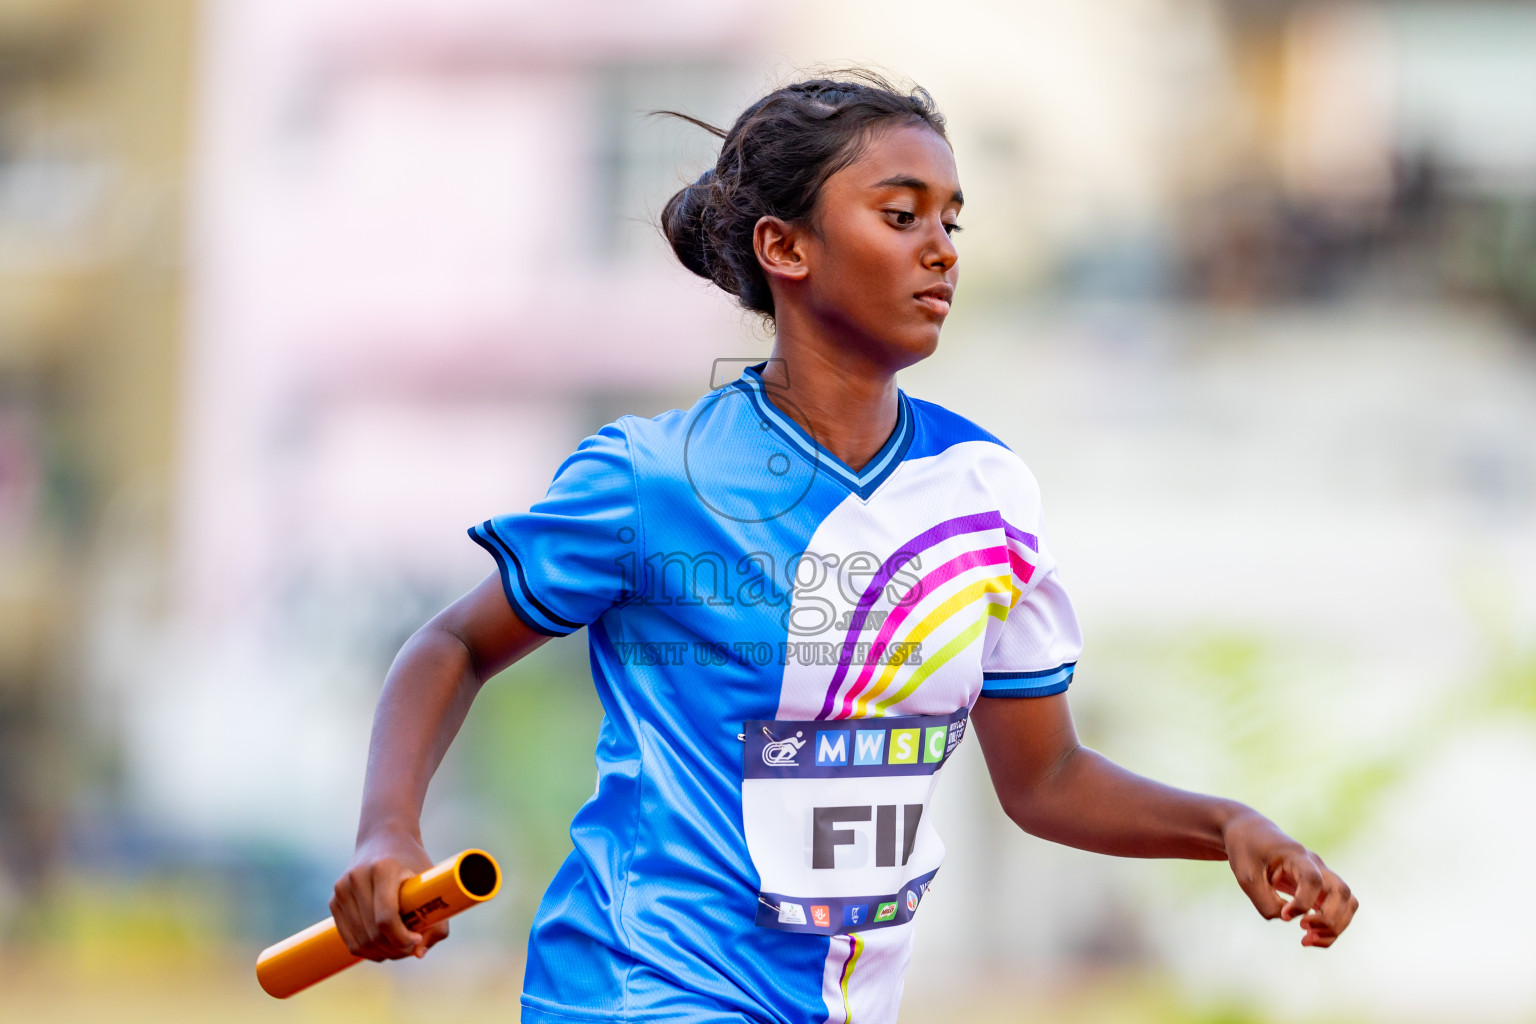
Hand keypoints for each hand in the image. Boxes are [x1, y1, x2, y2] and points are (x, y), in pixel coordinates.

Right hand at [329, 829, 450, 960]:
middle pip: (373, 933)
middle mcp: (357, 877)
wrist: (384, 837)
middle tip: (411, 948)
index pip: (386, 918)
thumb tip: (419, 954)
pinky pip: (348, 938)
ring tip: (399, 948)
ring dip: (381, 953)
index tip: (417, 940)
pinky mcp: (334, 900)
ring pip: (359, 941)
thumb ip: (436, 920)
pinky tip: (382, 947)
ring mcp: (342, 889)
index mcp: (383, 869)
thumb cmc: (413, 861)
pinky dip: (366, 949)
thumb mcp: (431, 882)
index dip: (402, 938)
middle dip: (394, 949)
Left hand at [1222, 809, 1357, 947]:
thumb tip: (1286, 920)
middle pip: (1342, 892)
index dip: (1303, 903)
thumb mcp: (1246, 876)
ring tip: (1307, 939)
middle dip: (1328, 919)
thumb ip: (1265, 902)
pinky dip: (1331, 928)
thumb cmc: (1246, 851)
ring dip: (1335, 926)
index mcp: (1296, 855)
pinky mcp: (1320, 888)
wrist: (1250, 833)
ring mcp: (1321, 876)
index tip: (1284, 914)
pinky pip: (1339, 909)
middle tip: (1301, 928)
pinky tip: (1309, 938)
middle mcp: (1316, 865)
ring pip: (1348, 902)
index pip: (1313, 880)